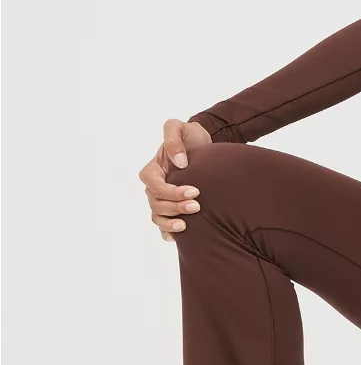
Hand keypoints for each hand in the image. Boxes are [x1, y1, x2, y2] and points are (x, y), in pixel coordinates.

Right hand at [138, 118, 214, 241]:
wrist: (204, 146)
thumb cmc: (189, 135)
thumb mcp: (179, 127)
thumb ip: (173, 140)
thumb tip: (179, 163)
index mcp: (152, 170)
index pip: (156, 186)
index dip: (172, 192)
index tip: (194, 191)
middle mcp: (154, 187)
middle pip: (157, 203)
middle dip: (175, 208)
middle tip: (197, 206)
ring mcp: (162, 199)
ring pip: (158, 217)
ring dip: (171, 223)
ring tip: (186, 225)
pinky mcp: (172, 207)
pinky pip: (164, 225)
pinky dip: (168, 233)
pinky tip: (180, 237)